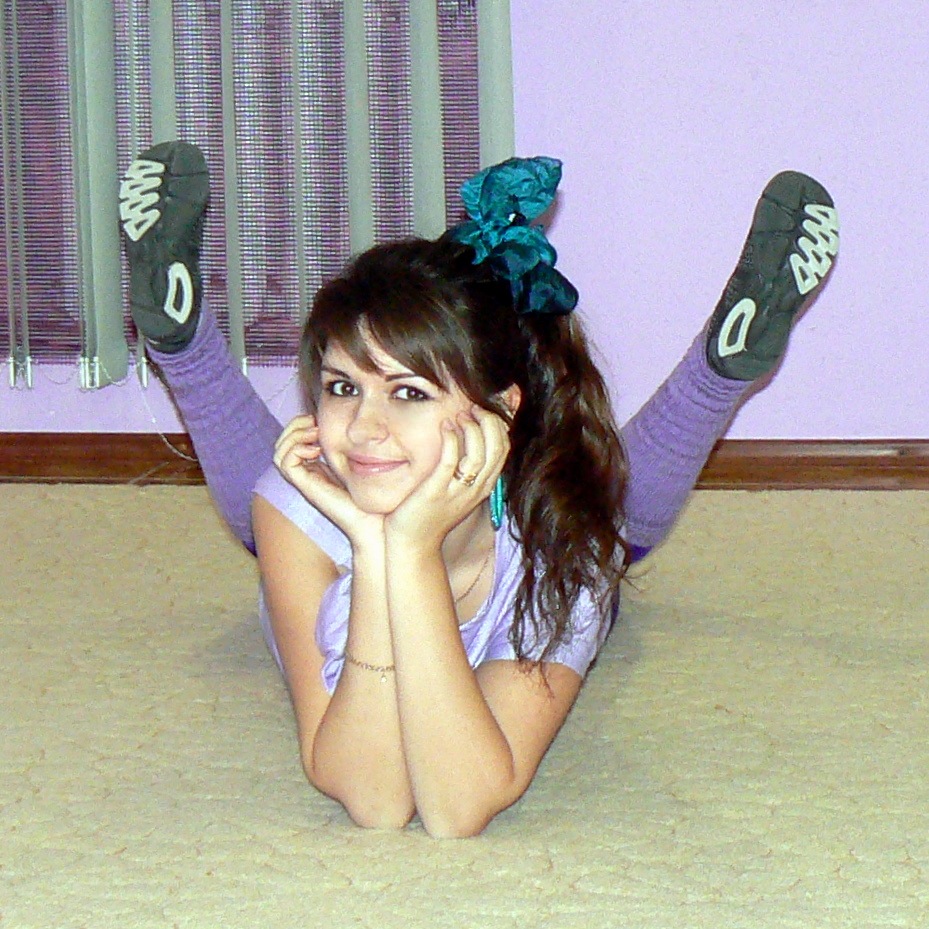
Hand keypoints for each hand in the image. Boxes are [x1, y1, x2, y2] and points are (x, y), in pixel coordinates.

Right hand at [274, 415, 384, 544]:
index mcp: (320, 467)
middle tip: (314, 421)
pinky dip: (295, 449)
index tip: (321, 418)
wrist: (375, 524)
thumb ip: (359, 448)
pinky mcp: (306, 487)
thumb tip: (360, 426)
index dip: (302, 424)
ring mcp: (306, 481)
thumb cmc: (376, 498)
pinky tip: (316, 449)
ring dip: (293, 435)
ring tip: (314, 432)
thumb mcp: (368, 465)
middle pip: (283, 443)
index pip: (296, 440)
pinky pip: (285, 463)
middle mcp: (309, 473)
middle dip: (294, 425)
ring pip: (279, 451)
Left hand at [385, 406, 509, 549]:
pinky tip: (444, 427)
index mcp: (484, 487)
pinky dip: (451, 440)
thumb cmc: (432, 513)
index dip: (497, 425)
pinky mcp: (436, 492)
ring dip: (471, 429)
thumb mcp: (457, 490)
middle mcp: (476, 489)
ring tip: (459, 415)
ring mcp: (457, 491)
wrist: (413, 543)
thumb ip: (467, 468)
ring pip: (479, 455)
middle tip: (472, 408)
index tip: (482, 411)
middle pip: (497, 448)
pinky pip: (451, 461)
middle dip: (488, 422)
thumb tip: (470, 439)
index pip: (504, 449)